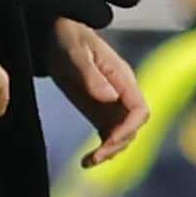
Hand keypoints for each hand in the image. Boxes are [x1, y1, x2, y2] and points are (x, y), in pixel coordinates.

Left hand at [53, 18, 148, 158]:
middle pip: (133, 128)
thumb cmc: (67, 37)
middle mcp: (122, 93)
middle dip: (117, 145)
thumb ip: (91, 75)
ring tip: (87, 162)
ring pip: (122, 135)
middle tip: (94, 158)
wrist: (55, 34)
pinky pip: (108, 135)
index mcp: (122, 78)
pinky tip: (86, 161)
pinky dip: (101, 150)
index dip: (129, 129)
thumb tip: (111, 98)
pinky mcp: (99, 111)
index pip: (140, 110)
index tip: (108, 142)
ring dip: (110, 152)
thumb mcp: (74, 53)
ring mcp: (112, 103)